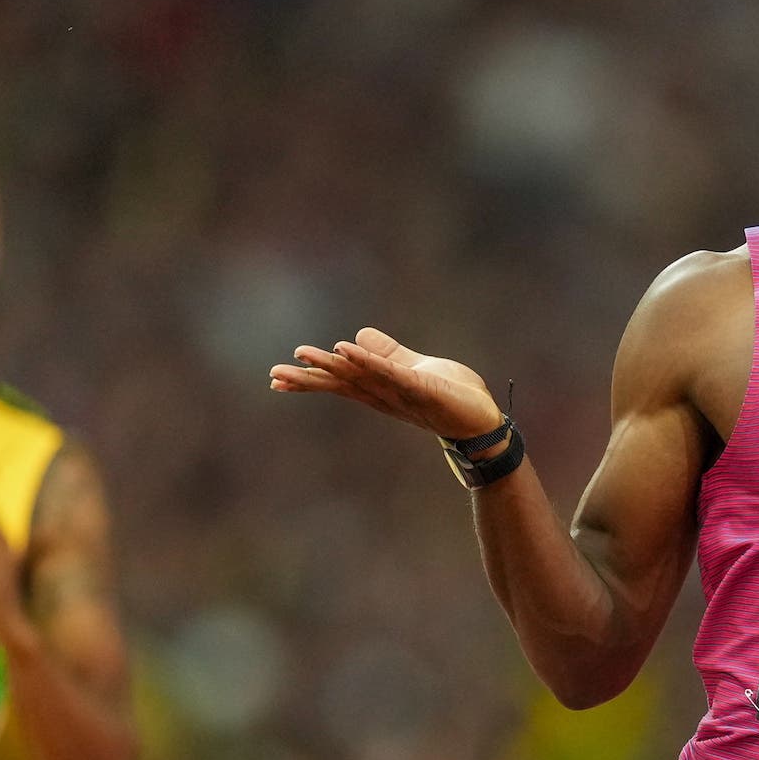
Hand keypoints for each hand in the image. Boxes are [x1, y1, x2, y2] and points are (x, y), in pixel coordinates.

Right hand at [270, 326, 503, 439]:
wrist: (485, 421)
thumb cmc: (453, 397)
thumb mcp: (416, 369)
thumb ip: (388, 355)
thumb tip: (358, 337)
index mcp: (380, 389)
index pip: (339, 381)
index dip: (310, 378)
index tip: (277, 378)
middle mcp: (384, 394)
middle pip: (340, 383)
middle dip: (307, 378)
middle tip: (273, 376)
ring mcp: (401, 392)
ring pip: (358, 376)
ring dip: (330, 365)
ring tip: (300, 355)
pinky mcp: (421, 387)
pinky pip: (390, 372)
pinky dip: (367, 361)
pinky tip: (345, 349)